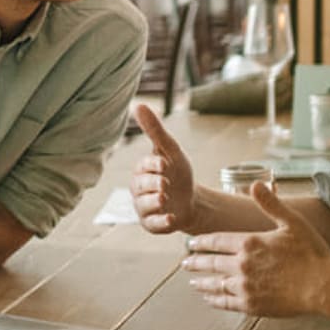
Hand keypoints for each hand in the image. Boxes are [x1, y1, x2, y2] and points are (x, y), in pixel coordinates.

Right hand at [130, 104, 195, 232]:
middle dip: (153, 184)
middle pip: (140, 186)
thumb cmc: (178, 171)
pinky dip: (162, 222)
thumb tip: (139, 105)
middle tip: (165, 184)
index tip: (164, 163)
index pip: (143, 166)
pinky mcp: (152, 224)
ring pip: (144, 205)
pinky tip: (171, 218)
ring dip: (155, 202)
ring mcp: (144, 207)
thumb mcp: (171, 149)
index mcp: (142, 170)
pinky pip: (152, 224)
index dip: (153, 165)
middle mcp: (139, 189)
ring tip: (165, 199)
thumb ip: (155, 130)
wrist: (191, 199)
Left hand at [182, 182, 329, 316]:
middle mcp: (243, 265)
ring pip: (216, 284)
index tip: (190, 244)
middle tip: (184, 263)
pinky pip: (226, 303)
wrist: (323, 285)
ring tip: (193, 281)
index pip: (216, 241)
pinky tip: (210, 299)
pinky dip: (215, 300)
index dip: (201, 243)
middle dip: (195, 262)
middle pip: (211, 263)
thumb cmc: (311, 252)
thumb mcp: (292, 222)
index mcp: (249, 243)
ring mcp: (246, 287)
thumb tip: (255, 183)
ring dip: (202, 282)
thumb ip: (271, 204)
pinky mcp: (253, 306)